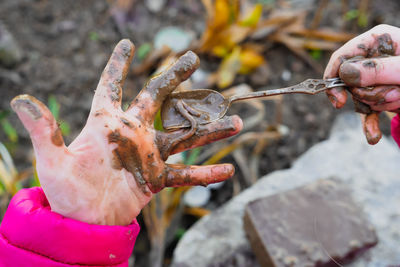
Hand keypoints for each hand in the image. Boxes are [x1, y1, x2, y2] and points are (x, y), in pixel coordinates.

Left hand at [11, 40, 242, 225]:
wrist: (83, 221)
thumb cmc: (64, 190)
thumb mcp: (52, 160)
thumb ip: (44, 130)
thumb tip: (18, 99)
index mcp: (105, 122)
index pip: (111, 86)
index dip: (118, 64)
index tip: (127, 43)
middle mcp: (131, 132)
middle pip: (157, 98)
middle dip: (175, 77)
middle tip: (193, 58)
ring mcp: (148, 154)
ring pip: (184, 136)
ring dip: (209, 130)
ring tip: (236, 122)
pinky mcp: (157, 177)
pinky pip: (186, 175)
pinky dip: (206, 174)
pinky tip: (228, 171)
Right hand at [324, 24, 399, 143]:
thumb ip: (377, 70)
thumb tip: (344, 74)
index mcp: (377, 41)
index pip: (342, 58)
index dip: (335, 78)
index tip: (339, 99)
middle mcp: (373, 58)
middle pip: (351, 82)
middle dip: (369, 93)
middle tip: (394, 93)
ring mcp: (375, 78)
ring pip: (360, 98)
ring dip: (380, 104)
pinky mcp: (379, 94)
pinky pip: (366, 112)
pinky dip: (370, 125)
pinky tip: (373, 136)